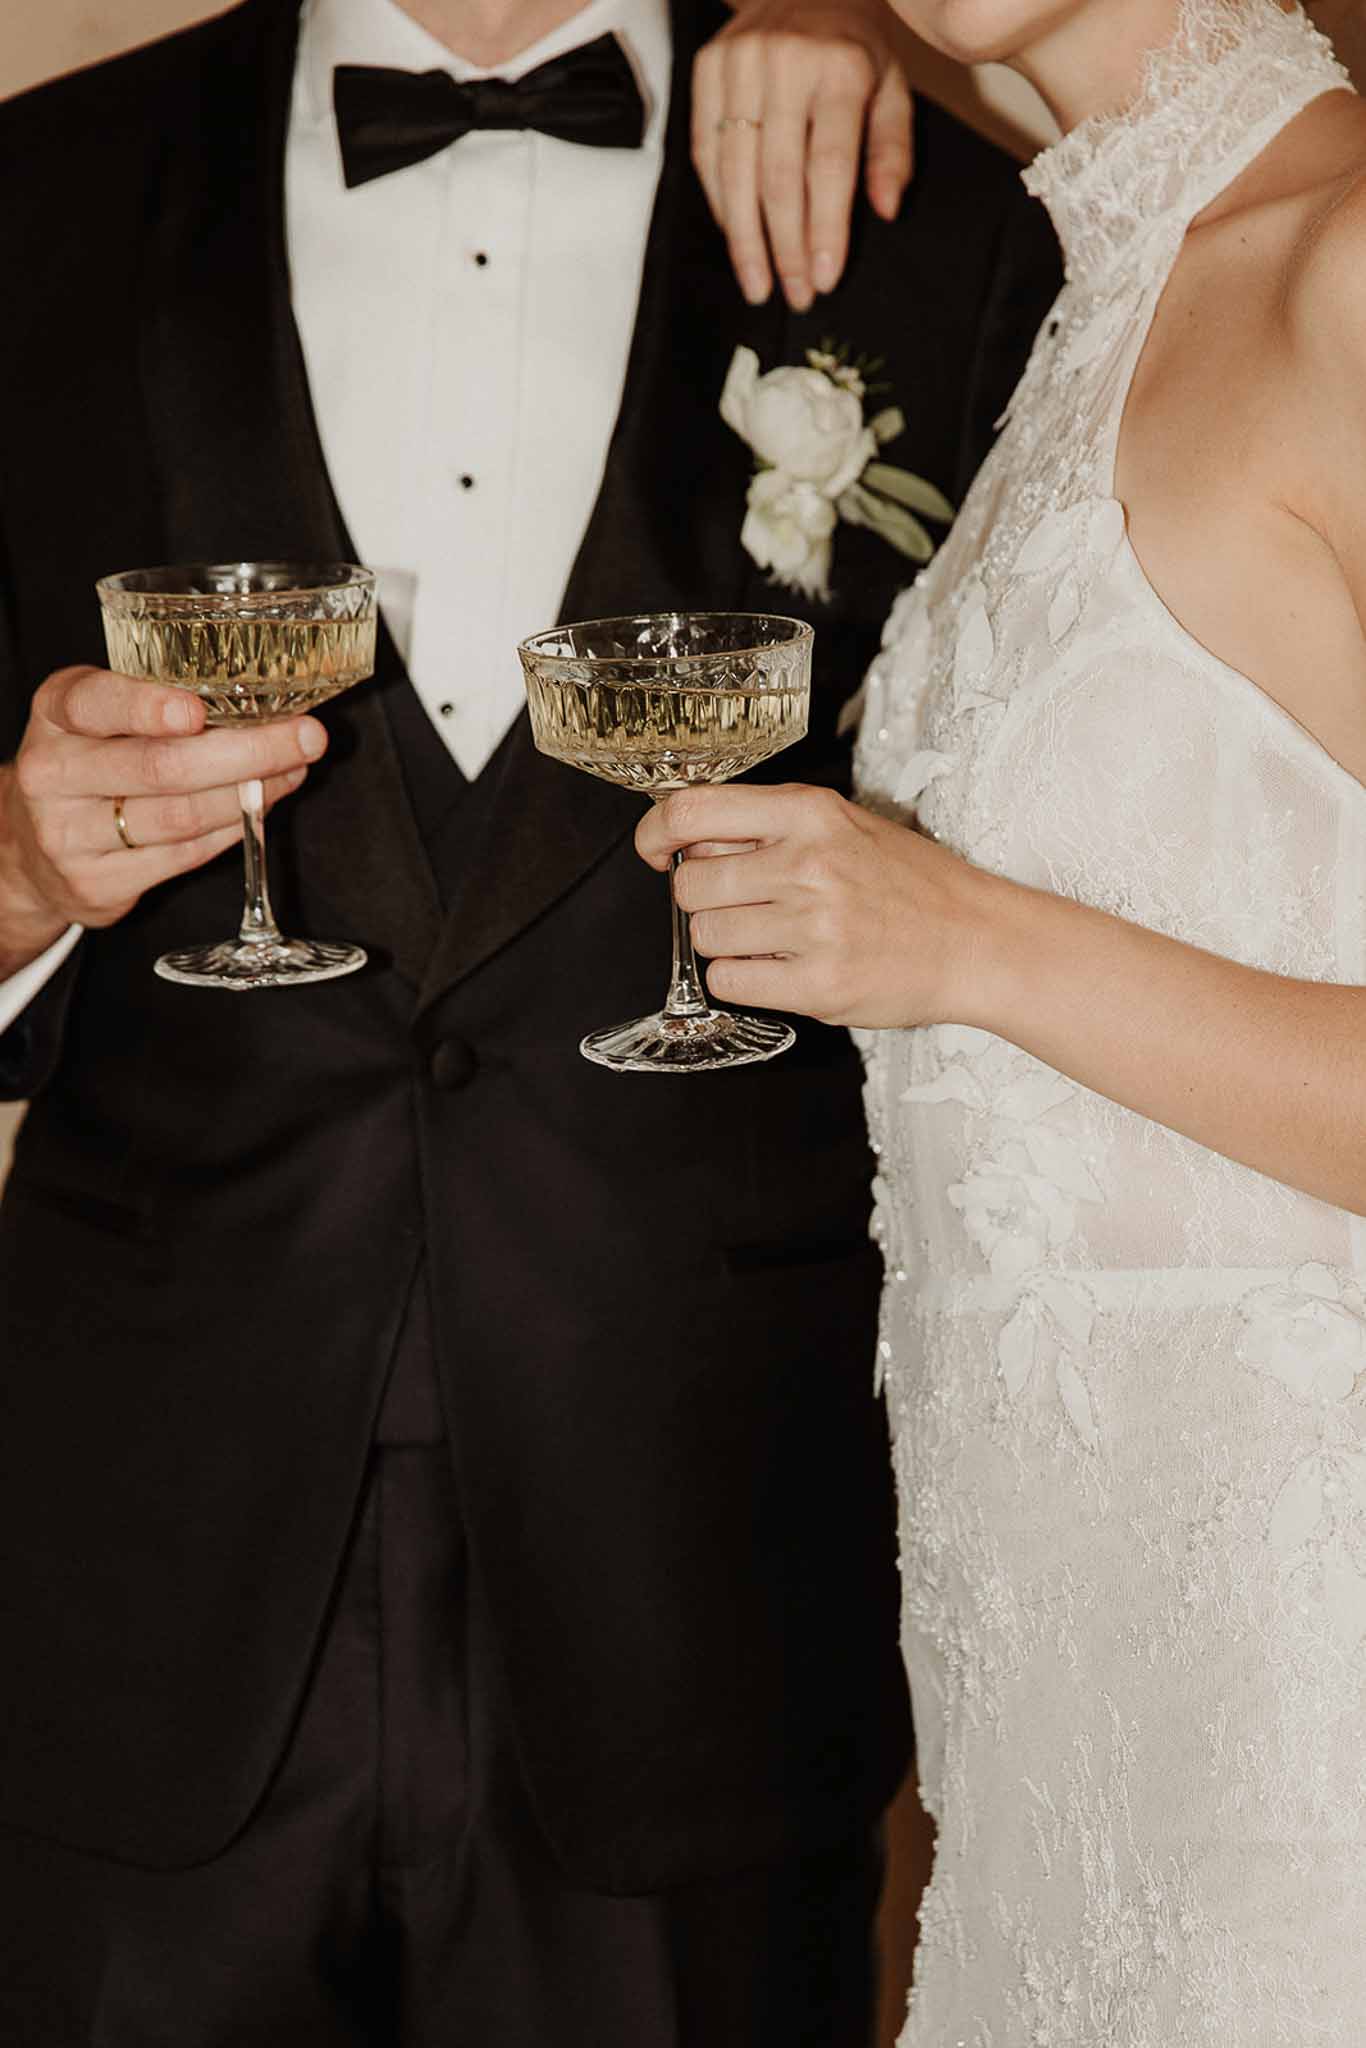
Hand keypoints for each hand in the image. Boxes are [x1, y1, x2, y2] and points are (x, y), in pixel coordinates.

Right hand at [0, 665, 326, 971]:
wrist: (32, 843)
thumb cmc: (89, 763)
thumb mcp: (103, 717)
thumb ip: (159, 704)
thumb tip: (262, 703)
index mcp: (56, 713)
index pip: (97, 703)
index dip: (149, 707)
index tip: (198, 711)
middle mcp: (53, 772)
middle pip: (160, 767)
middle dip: (246, 752)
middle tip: (304, 738)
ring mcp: (69, 834)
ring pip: (180, 817)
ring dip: (251, 794)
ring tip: (294, 771)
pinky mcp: (96, 883)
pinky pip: (184, 855)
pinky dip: (232, 830)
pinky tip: (260, 808)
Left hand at [637, 781, 995, 1028]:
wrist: (977, 940)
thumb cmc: (910, 884)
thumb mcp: (843, 826)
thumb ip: (768, 828)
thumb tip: (687, 839)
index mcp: (810, 813)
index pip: (693, 811)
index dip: (655, 832)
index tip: (654, 850)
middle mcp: (809, 864)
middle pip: (690, 884)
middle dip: (703, 898)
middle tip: (744, 904)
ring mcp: (813, 927)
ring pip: (705, 935)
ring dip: (726, 940)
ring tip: (774, 936)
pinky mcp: (818, 984)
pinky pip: (728, 981)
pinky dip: (740, 977)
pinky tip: (777, 967)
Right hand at [693, 0, 913, 309]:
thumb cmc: (852, 43)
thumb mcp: (891, 85)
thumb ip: (892, 149)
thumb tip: (884, 210)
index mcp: (839, 68)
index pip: (828, 166)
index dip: (824, 229)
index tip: (824, 277)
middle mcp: (785, 62)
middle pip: (779, 178)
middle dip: (785, 248)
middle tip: (794, 295)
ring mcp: (738, 63)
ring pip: (735, 172)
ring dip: (745, 240)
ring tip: (758, 285)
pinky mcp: (706, 68)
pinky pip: (705, 152)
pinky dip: (720, 204)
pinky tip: (736, 240)